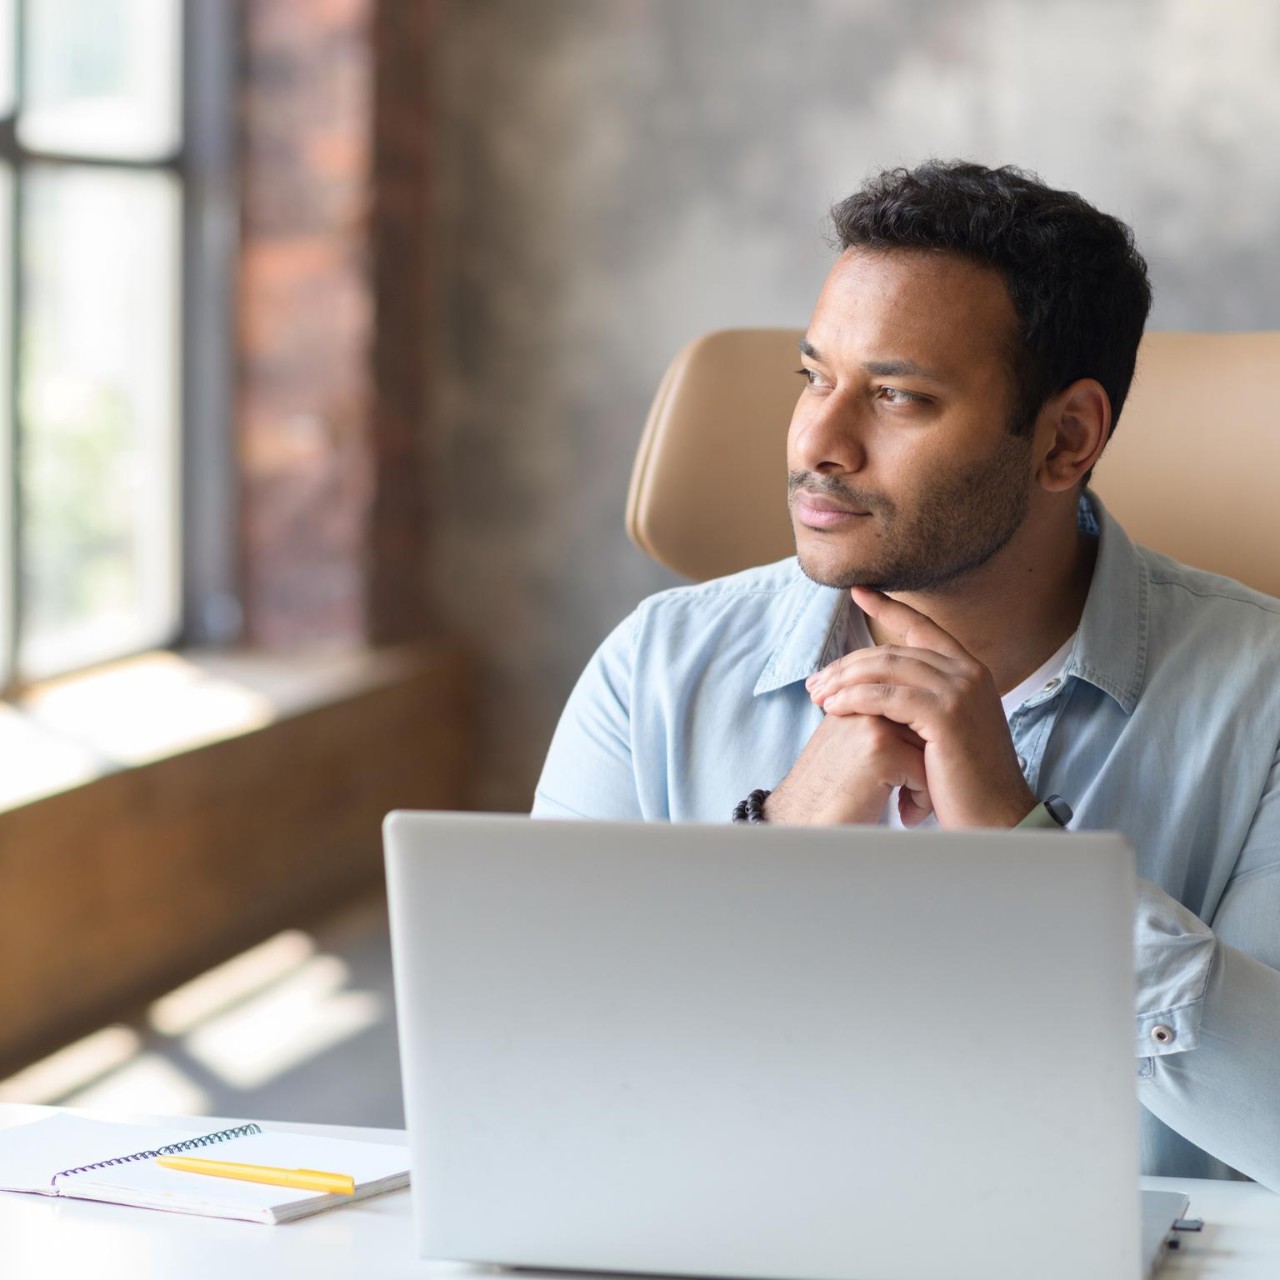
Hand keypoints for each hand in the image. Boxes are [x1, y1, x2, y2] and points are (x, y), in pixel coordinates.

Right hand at [766, 711, 932, 826]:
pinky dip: (922, 798)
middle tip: (914, 792)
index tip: (907, 776)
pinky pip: (926, 770)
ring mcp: (871, 726)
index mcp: (853, 699)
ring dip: (928, 780)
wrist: (800, 823)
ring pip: (931, 745)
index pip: (909, 708)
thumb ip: (873, 727)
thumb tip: (919, 727)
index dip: (917, 743)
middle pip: (924, 723)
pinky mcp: (881, 752)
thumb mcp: (845, 747)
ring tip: (909, 805)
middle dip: (927, 760)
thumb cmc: (827, 794)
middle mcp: (861, 705)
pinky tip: (905, 815)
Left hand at [804, 587, 1036, 828]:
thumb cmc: (965, 782)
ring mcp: (960, 689)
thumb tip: (878, 692)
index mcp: (968, 670)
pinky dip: (855, 699)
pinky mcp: (946, 713)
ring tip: (817, 696)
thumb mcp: (943, 730)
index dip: (888, 606)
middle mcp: (968, 671)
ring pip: (886, 668)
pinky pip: (887, 696)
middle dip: (847, 665)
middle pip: (892, 651)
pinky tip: (833, 708)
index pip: (921, 627)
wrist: (997, 818)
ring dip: (844, 681)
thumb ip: (920, 702)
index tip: (857, 592)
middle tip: (815, 682)